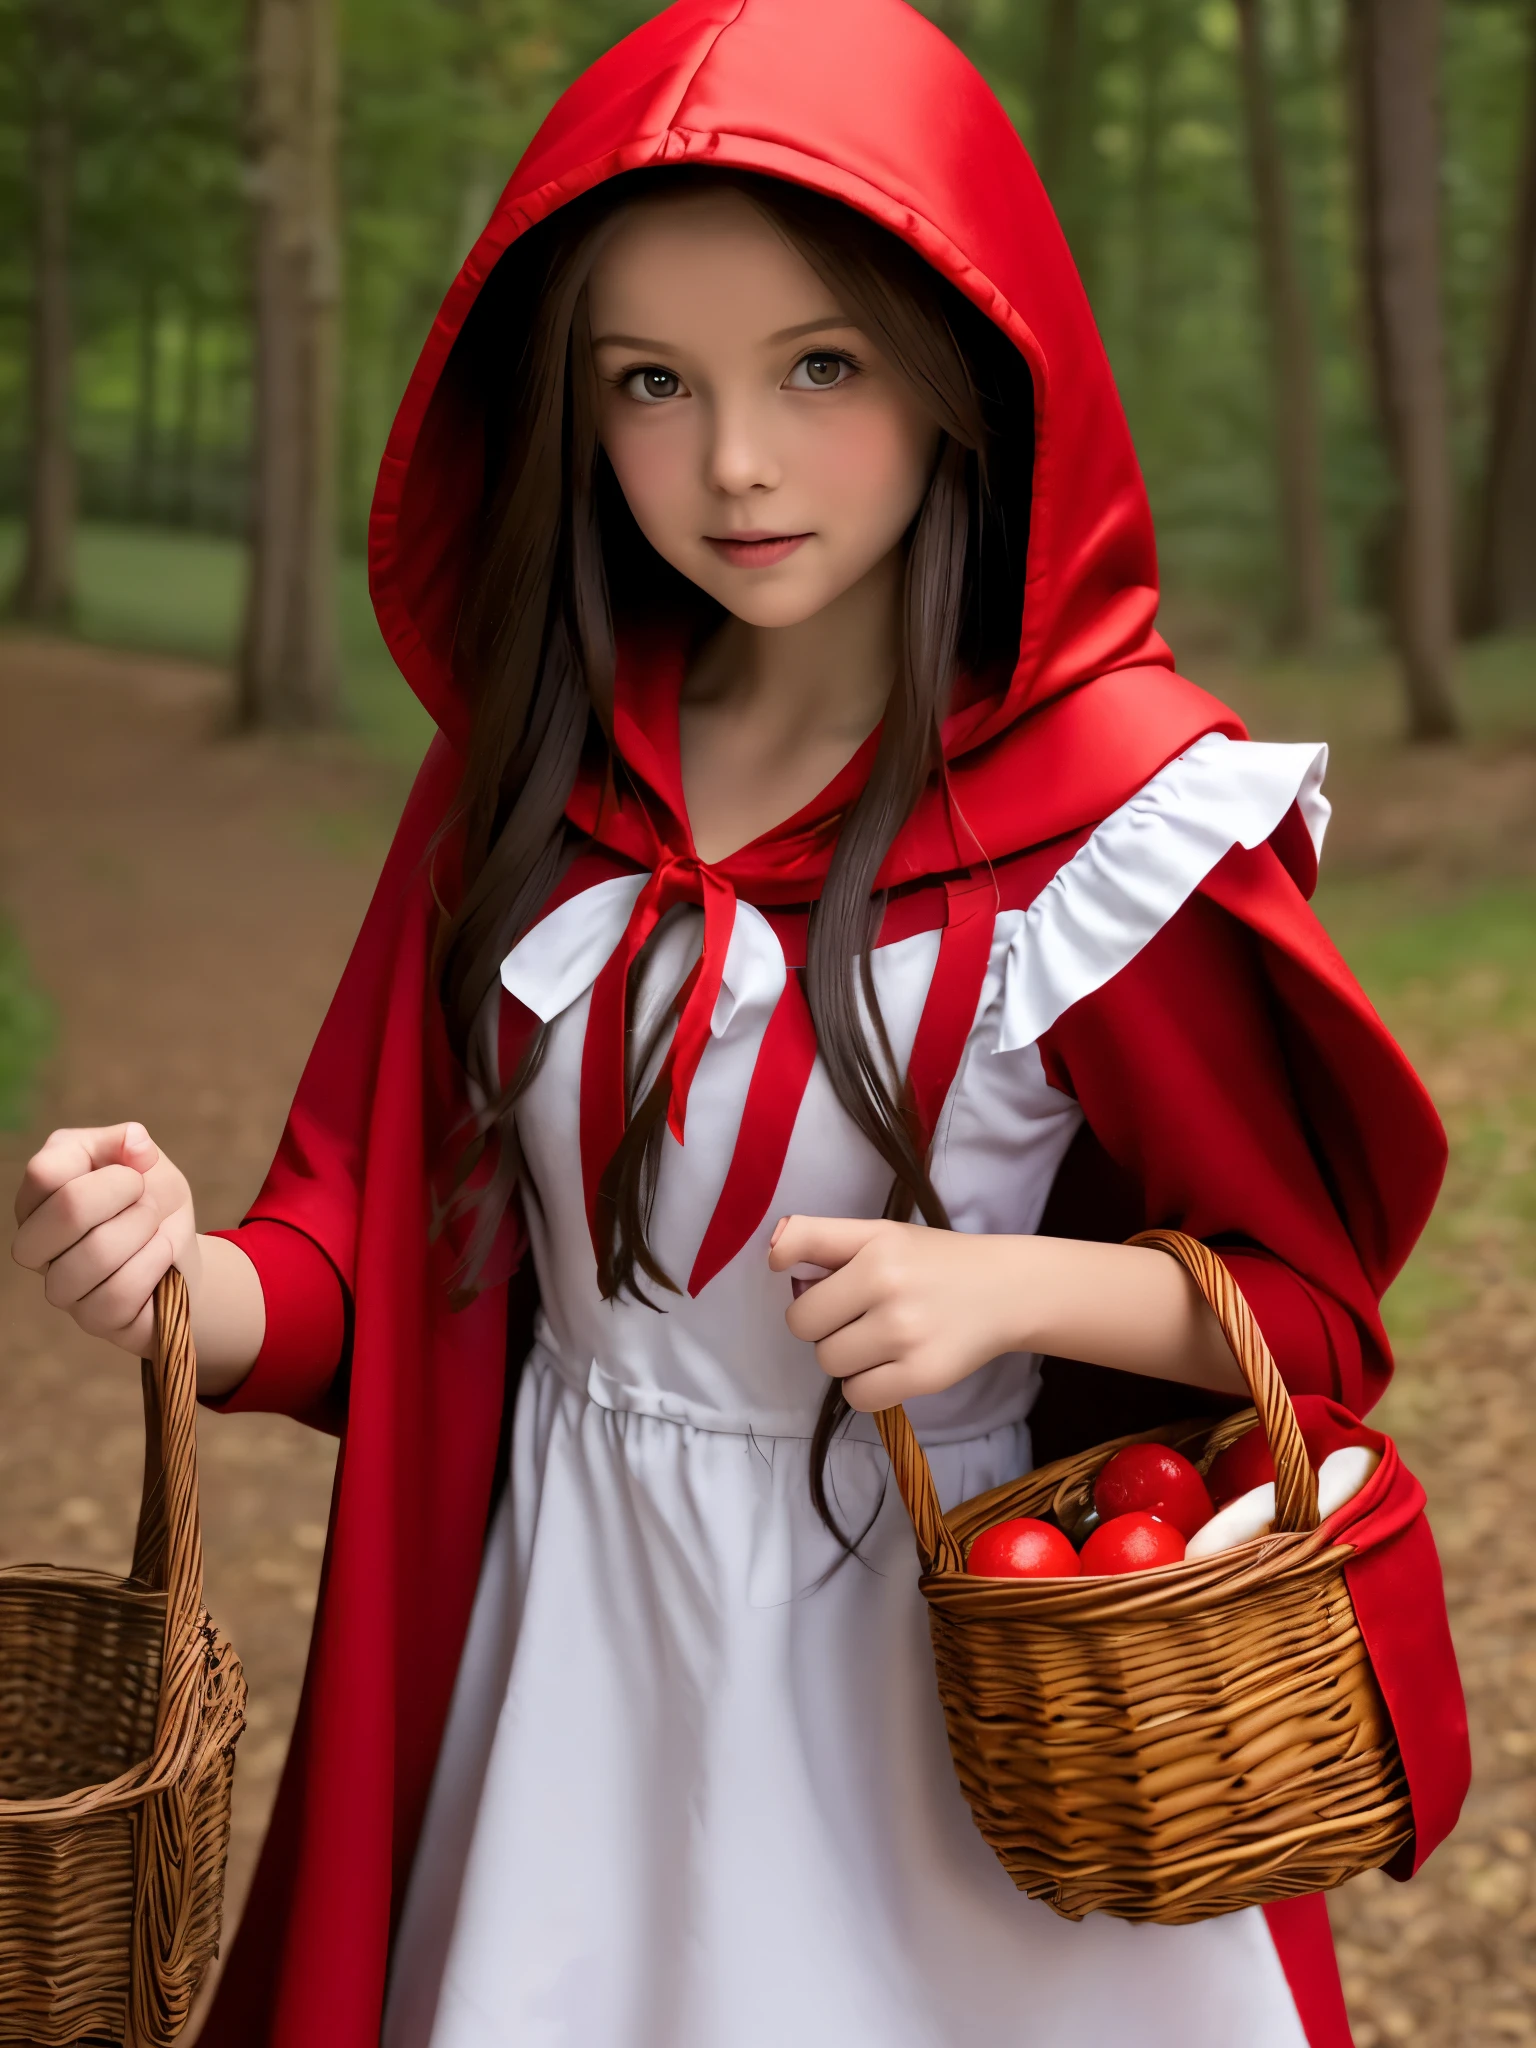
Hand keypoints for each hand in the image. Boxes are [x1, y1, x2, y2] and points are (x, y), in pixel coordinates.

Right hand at [12, 1123, 199, 1356]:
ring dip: (143, 1230)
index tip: (135, 1171)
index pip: (45, 1171)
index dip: (105, 1165)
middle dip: (125, 1194)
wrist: (181, 1256)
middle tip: (145, 1199)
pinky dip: (154, 1264)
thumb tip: (134, 1140)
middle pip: (68, 1210)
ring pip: (97, 1253)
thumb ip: (127, 1142)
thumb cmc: (149, 1203)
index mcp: (37, 1199)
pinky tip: (161, 1254)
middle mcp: (34, 1246)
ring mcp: (59, 1287)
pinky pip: (120, 1291)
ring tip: (154, 1228)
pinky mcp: (92, 1320)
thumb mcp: (144, 1162)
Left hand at [768, 1216, 1245, 1408]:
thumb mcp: (880, 1233)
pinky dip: (865, 1386)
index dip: (793, 1274)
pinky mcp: (922, 1376)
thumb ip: (821, 1236)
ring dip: (845, 1356)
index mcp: (875, 1249)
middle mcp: (889, 1288)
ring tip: (877, 1340)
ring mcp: (906, 1336)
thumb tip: (771, 1252)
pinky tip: (888, 1365)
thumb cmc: (934, 1261)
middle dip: (824, 1323)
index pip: (797, 1255)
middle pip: (805, 1326)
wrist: (1006, 1291)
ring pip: (830, 1363)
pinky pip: (858, 1396)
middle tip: (857, 1315)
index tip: (802, 1278)